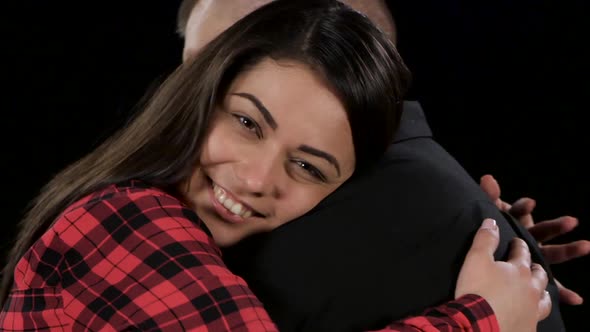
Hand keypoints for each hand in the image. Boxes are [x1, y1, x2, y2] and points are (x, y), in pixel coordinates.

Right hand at [456, 218, 550, 331]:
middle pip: (538, 275)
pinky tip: (529, 315)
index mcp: (519, 270)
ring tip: (539, 291)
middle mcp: (531, 289)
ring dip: (542, 292)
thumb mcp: (476, 259)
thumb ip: (485, 240)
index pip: (522, 253)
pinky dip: (534, 314)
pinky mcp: (528, 327)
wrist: (479, 326)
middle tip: (531, 266)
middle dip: (535, 267)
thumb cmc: (477, 290)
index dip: (518, 246)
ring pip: (544, 299)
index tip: (516, 242)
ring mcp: (532, 310)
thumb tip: (492, 222)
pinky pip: (536, 319)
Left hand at [480, 174, 589, 304]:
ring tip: (587, 245)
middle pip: (543, 230)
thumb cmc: (490, 233)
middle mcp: (528, 236)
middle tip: (571, 220)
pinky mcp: (534, 272)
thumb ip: (489, 197)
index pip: (519, 212)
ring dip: (569, 249)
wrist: (486, 259)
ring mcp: (534, 253)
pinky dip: (562, 292)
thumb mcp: (488, 215)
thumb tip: (487, 178)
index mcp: (514, 222)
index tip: (529, 203)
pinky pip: (547, 283)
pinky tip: (576, 299)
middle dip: (556, 226)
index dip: (523, 207)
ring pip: (552, 252)